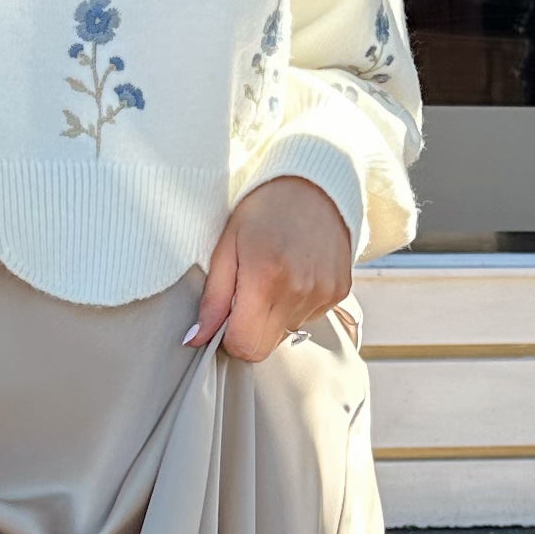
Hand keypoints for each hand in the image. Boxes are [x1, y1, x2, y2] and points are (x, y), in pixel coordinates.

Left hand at [189, 175, 355, 366]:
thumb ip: (212, 299)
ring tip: (274, 276)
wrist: (314, 185)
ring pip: (286, 334)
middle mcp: (298, 290)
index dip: (229, 338)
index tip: (226, 316)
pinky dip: (296, 305)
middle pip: (265, 348)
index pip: (244, 346)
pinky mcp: (340, 292)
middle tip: (246, 297)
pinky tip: (295, 274)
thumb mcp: (226, 247)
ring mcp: (323, 293)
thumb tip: (194, 340)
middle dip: (249, 332)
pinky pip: (309, 319)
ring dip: (274, 316)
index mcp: (264, 277)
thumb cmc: (262, 212)